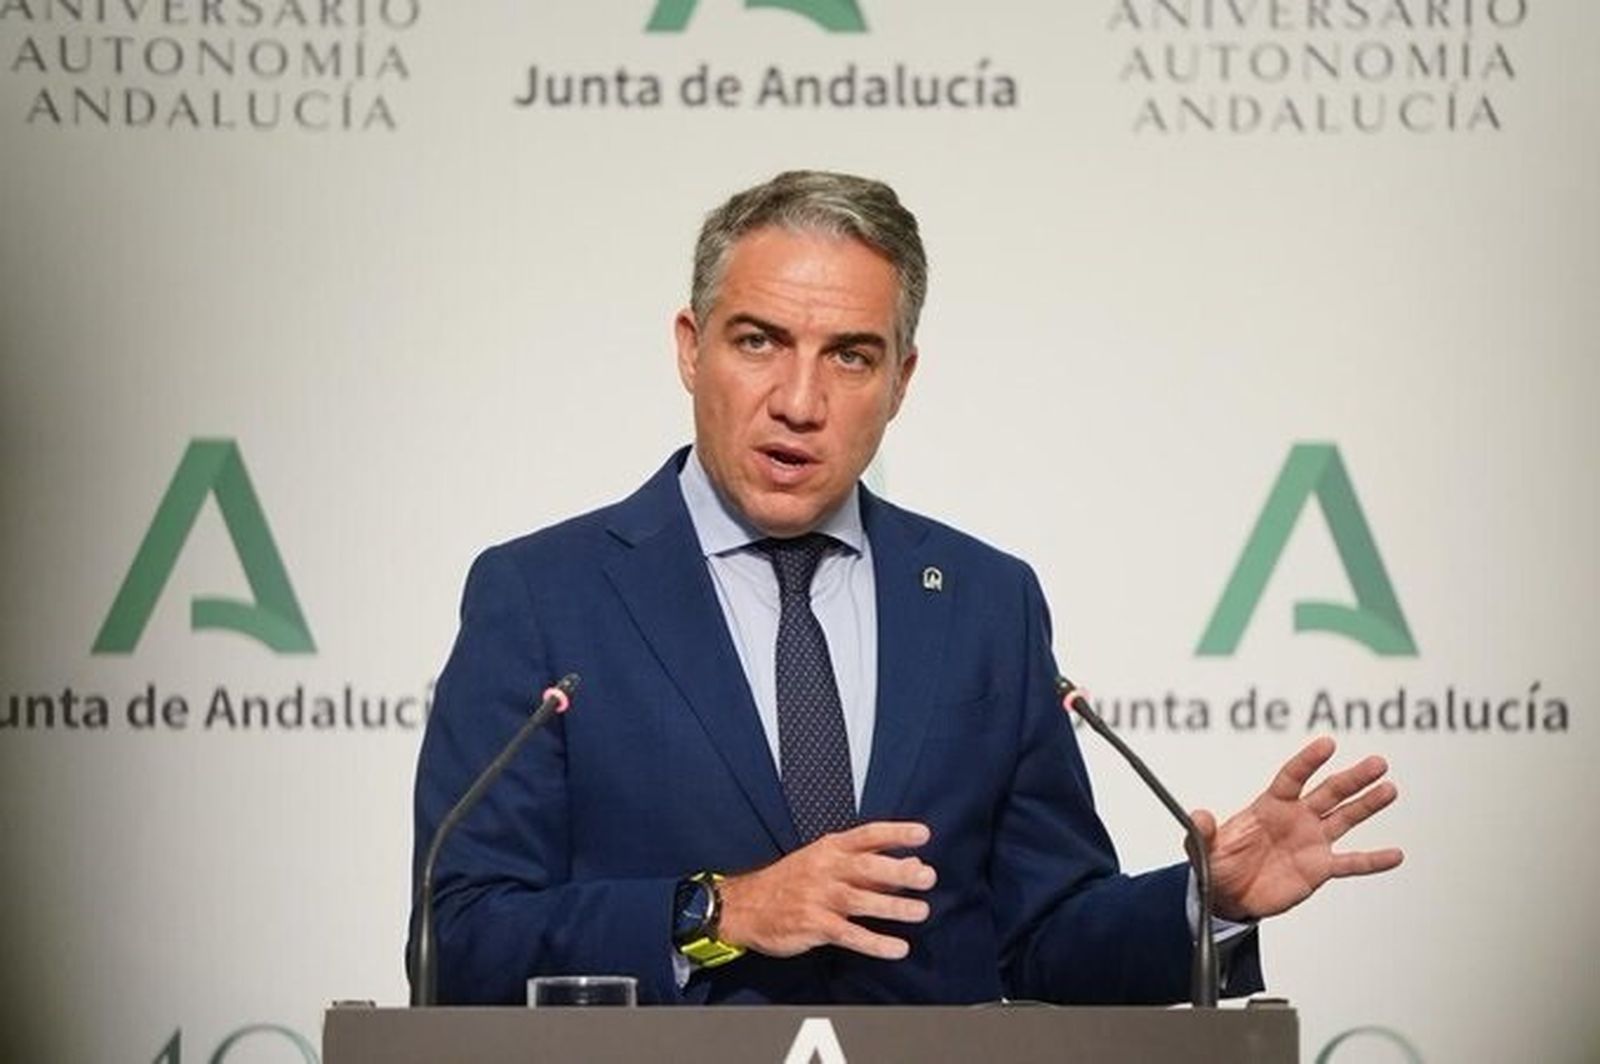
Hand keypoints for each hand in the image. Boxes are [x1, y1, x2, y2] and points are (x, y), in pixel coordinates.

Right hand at [717, 821, 936, 960]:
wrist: (745, 906)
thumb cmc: (790, 882)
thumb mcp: (824, 862)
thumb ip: (866, 863)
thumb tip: (910, 864)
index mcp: (830, 848)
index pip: (867, 835)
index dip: (896, 833)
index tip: (923, 834)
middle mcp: (825, 869)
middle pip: (866, 866)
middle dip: (899, 871)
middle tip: (927, 876)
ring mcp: (818, 897)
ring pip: (860, 900)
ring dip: (893, 907)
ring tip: (920, 911)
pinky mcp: (813, 925)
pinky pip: (849, 935)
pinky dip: (875, 942)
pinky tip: (897, 948)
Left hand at [1192, 736, 1402, 920]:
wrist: (1229, 896)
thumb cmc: (1217, 864)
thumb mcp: (1204, 848)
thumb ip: (1204, 831)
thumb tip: (1199, 815)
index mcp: (1270, 806)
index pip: (1293, 777)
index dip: (1308, 761)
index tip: (1328, 744)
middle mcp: (1296, 818)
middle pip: (1328, 792)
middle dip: (1353, 778)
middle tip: (1378, 762)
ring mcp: (1311, 841)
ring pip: (1345, 818)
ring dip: (1367, 805)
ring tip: (1389, 789)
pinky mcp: (1320, 868)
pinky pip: (1351, 863)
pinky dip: (1373, 860)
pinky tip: (1396, 854)